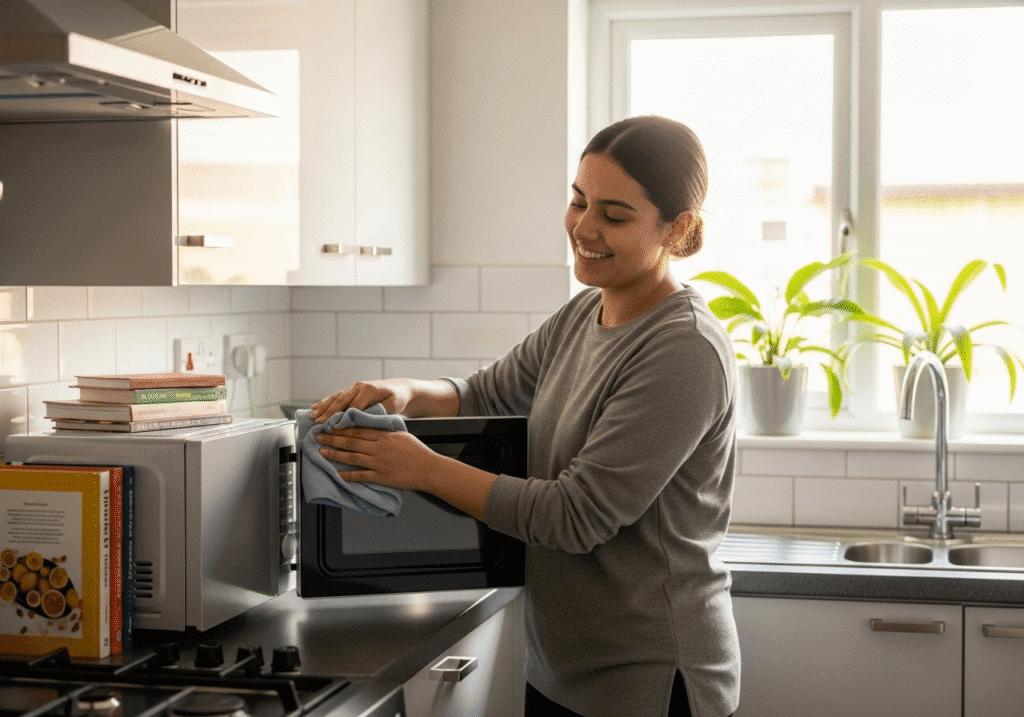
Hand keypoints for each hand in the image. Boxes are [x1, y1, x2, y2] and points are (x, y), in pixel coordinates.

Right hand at [310, 380, 413, 422]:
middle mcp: (359, 386)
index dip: (343, 416)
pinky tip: (316, 406)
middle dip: (328, 411)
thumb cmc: (397, 398)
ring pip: (336, 397)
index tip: (334, 426)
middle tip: (317, 421)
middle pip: (341, 400)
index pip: (353, 405)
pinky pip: (337, 396)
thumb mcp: (392, 405)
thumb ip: (377, 411)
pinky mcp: (352, 391)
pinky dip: (326, 402)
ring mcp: (354, 388)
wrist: (400, 389)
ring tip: (312, 415)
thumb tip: (362, 418)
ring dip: (323, 406)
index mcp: (369, 389)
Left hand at [315, 427, 437, 490]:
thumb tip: (371, 428)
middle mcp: (379, 448)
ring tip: (323, 452)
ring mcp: (379, 463)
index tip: (330, 426)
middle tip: (319, 437)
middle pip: (350, 442)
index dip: (341, 428)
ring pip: (352, 457)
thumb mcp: (401, 435)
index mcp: (384, 436)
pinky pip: (361, 476)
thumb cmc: (418, 452)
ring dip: (335, 455)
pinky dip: (349, 475)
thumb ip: (384, 432)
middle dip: (332, 439)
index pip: (357, 430)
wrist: (429, 469)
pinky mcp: (381, 477)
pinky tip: (339, 474)